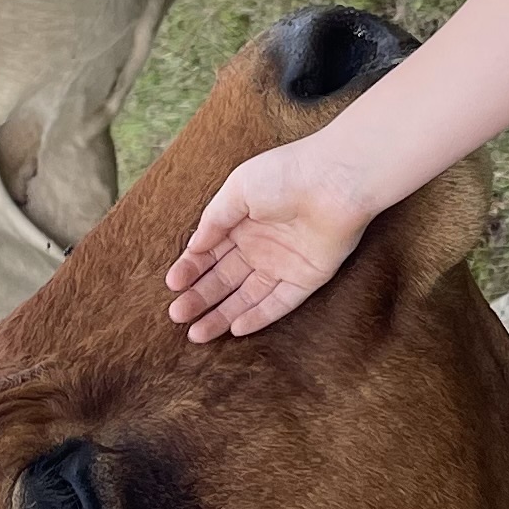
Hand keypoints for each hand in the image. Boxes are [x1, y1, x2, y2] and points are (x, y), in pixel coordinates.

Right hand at [165, 143, 381, 341]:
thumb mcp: (238, 190)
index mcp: (242, 222)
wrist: (335, 180)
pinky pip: (280, 303)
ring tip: (196, 334)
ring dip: (222, 314)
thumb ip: (214, 220)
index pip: (210, 252)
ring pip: (248, 296)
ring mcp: (284, 264)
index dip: (191, 268)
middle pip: (225, 279)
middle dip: (200, 298)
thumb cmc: (286, 174)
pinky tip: (235, 329)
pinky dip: (259, 317)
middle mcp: (261, 245)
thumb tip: (194, 248)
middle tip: (177, 316)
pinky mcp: (307, 278)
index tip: (173, 284)